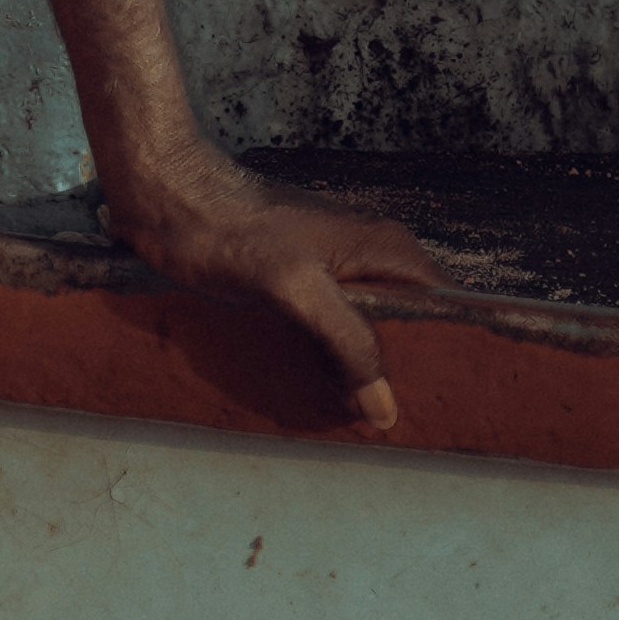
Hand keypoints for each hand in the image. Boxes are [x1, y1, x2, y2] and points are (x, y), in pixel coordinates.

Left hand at [101, 149, 441, 433]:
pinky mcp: (297, 282)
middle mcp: (369, 257)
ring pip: (366, 329)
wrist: (165, 197)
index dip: (453, 352)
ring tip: (361, 420)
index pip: (446, 306)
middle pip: (408, 324)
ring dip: (363, 369)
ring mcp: (333, 269)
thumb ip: (346, 340)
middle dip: (405, 370)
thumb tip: (385, 406)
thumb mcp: (295, 288)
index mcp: (386, 250)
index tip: (449, 399)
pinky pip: (329, 328)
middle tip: (398, 423)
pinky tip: (318, 392)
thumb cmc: (229, 230)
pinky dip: (328, 359)